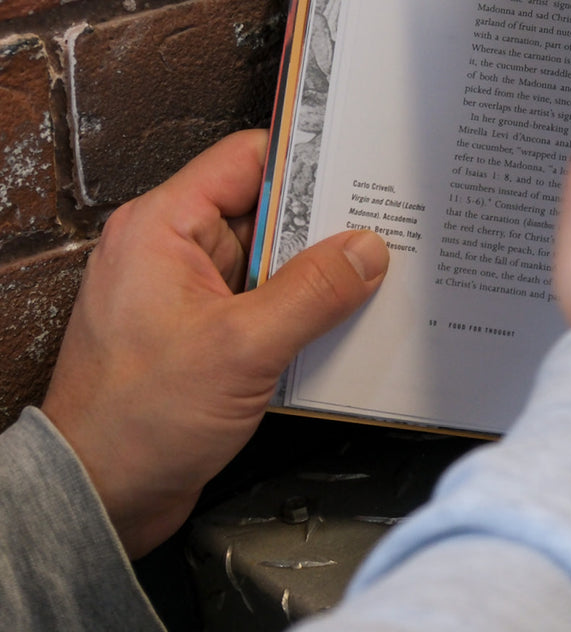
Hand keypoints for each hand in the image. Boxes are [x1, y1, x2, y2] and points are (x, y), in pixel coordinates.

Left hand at [41, 130, 389, 556]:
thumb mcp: (242, 348)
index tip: (360, 164)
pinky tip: (342, 324)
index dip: (306, 159)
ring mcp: (189, 294)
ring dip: (319, 275)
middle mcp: (172, 252)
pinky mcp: (205, 334)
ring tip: (374, 279)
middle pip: (267, 211)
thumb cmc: (136, 422)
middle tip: (384, 229)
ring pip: (273, 260)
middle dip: (326, 226)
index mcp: (162, 229)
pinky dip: (304, 311)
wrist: (101, 498)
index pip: (246, 160)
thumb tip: (366, 250)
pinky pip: (267, 303)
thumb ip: (312, 292)